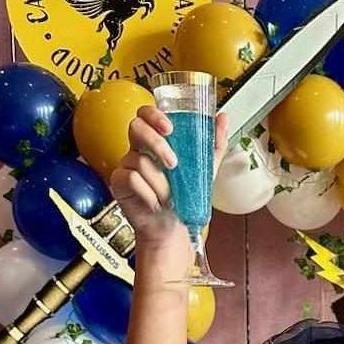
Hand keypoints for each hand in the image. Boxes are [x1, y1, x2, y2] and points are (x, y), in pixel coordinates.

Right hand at [109, 105, 228, 281]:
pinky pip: (132, 179)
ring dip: (160, 182)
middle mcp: (138, 150)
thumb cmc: (184, 197)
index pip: (145, 115)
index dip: (153, 115)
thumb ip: (213, 143)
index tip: (170, 128)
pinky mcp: (120, 183)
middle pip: (136, 129)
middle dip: (157, 144)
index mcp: (155, 141)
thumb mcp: (204, 169)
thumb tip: (222, 118)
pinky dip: (149, 193)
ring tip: (170, 196)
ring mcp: (127, 165)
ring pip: (140, 161)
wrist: (174, 228)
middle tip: (174, 164)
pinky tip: (157, 202)